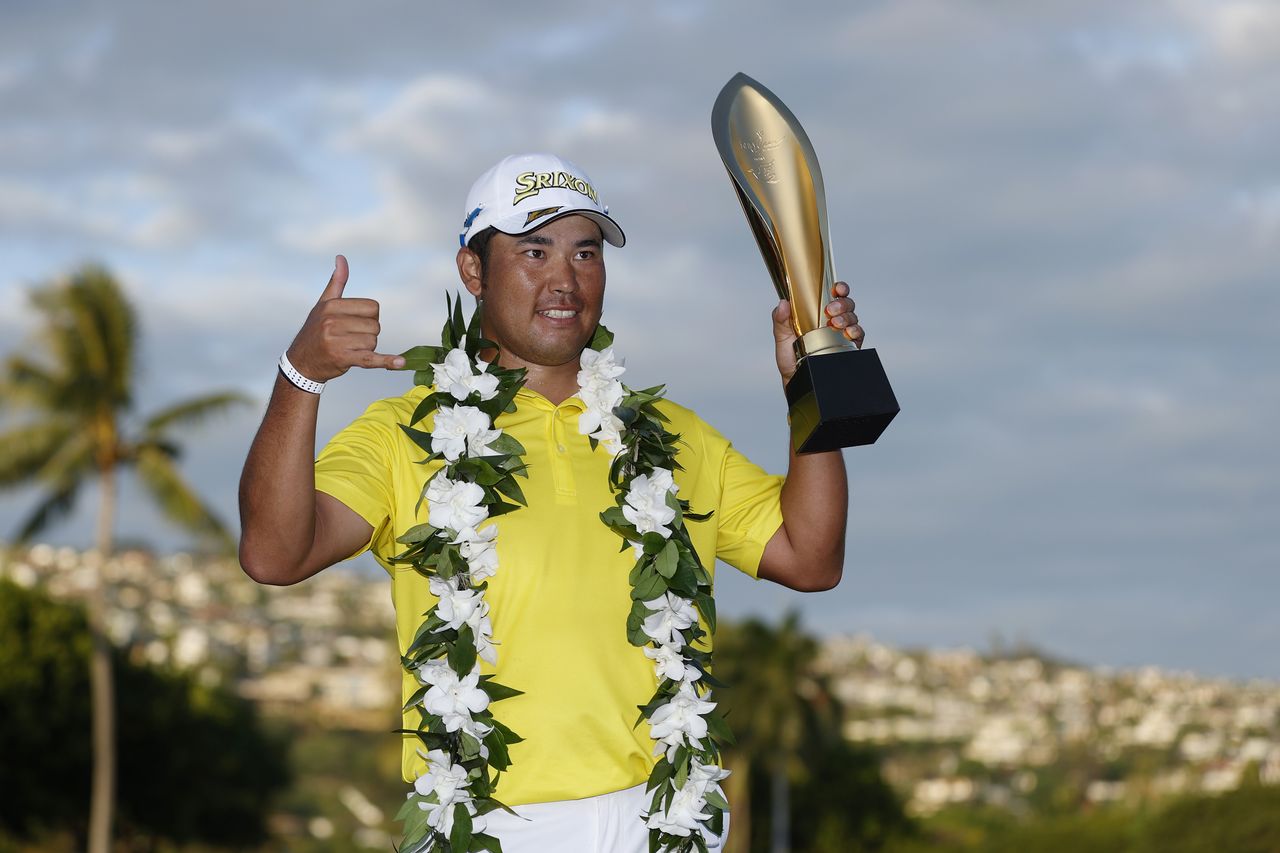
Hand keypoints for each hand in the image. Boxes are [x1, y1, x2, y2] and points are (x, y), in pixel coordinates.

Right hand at [286, 254, 404, 381]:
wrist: (301, 363)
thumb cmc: (315, 331)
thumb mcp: (323, 304)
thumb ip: (336, 282)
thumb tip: (341, 257)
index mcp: (331, 306)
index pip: (373, 308)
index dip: (369, 317)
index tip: (354, 324)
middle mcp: (332, 321)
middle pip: (375, 326)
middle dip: (368, 334)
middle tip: (349, 339)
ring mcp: (336, 341)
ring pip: (373, 342)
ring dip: (366, 348)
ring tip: (347, 349)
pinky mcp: (342, 359)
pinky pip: (370, 359)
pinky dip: (387, 361)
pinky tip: (400, 363)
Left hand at [772, 281, 863, 383]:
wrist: (797, 380)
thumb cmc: (790, 358)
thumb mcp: (782, 338)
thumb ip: (780, 320)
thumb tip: (782, 303)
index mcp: (818, 313)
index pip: (833, 295)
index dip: (839, 288)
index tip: (836, 288)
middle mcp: (833, 321)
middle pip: (847, 304)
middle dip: (842, 303)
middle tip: (830, 310)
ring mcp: (842, 333)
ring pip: (853, 317)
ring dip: (847, 317)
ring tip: (836, 324)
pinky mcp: (849, 347)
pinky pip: (859, 335)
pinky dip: (856, 331)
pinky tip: (848, 333)